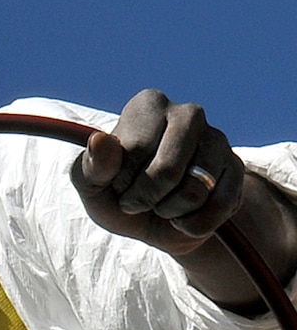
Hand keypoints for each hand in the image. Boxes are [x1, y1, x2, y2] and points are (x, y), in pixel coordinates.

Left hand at [72, 89, 246, 256]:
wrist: (153, 222)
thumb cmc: (117, 195)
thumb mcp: (92, 186)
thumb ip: (92, 166)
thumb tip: (99, 139)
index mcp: (148, 105)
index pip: (134, 152)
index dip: (121, 183)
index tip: (117, 184)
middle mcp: (188, 113)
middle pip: (167, 171)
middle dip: (146, 199)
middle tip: (138, 199)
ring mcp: (217, 138)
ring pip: (194, 191)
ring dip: (170, 212)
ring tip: (162, 204)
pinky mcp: (237, 167)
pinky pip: (217, 207)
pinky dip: (193, 224)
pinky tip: (184, 214)